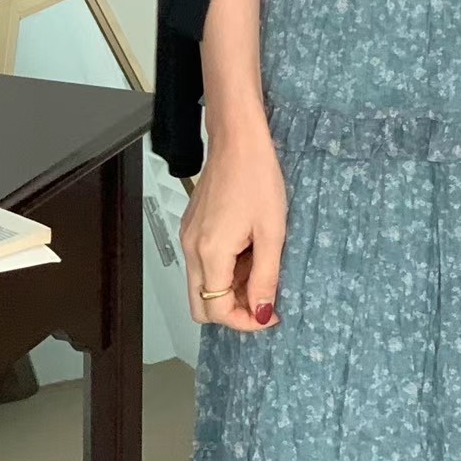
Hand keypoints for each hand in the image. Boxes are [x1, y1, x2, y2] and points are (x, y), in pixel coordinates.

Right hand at [179, 124, 285, 330]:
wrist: (237, 139)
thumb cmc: (257, 176)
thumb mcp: (272, 231)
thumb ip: (266, 277)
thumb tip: (260, 312)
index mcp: (210, 252)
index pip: (217, 310)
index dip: (244, 321)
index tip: (269, 314)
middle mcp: (191, 248)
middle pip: (200, 305)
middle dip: (231, 311)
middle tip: (262, 299)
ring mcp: (188, 236)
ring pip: (200, 285)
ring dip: (228, 289)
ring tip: (259, 267)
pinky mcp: (191, 226)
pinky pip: (201, 263)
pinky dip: (222, 269)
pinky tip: (247, 250)